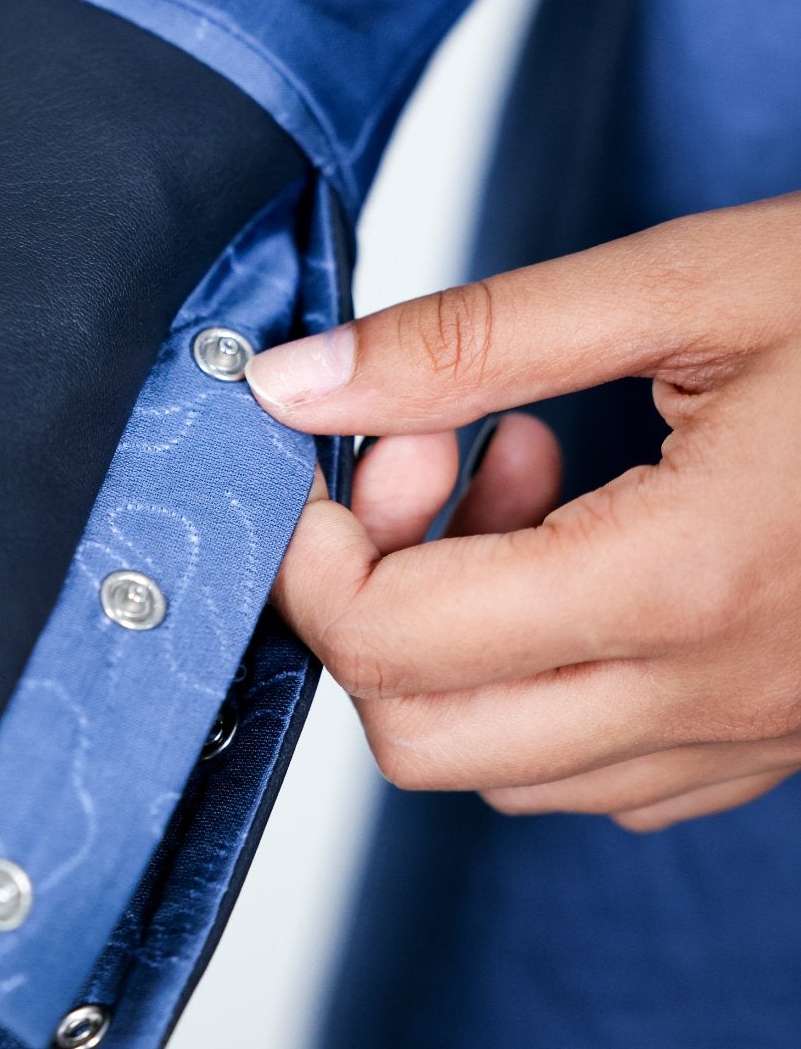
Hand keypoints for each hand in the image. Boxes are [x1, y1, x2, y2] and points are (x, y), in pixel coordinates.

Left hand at [250, 193, 800, 831]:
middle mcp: (721, 694)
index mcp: (689, 577)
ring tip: (526, 464)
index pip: (395, 641)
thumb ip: (469, 342)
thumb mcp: (685, 282)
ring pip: (503, 765)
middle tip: (427, 451)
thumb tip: (295, 385)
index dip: (314, 548)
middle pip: (422, 737)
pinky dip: (538, 667)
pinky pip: (599, 766)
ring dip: (458, 627)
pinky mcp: (778, 737)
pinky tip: (587, 530)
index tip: (336, 445)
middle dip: (371, 596)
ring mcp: (757, 735)